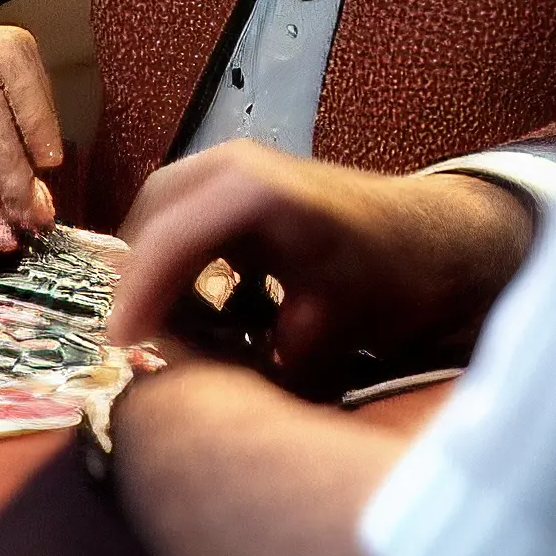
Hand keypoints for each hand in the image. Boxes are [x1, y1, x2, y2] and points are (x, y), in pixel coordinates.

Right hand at [109, 144, 530, 390]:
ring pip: (161, 216)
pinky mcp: (236, 181)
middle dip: (139, 283)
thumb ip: (268, 362)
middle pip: (152, 222)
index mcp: (254, 194)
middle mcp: (232, 167)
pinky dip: (181, 257)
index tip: (120, 344)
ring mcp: (232, 167)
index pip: (170, 243)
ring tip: (167, 328)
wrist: (435, 240)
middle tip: (138, 343)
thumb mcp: (332, 328)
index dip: (138, 298)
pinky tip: (201, 304)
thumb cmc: (391, 278)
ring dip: (158, 269)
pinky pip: (183, 215)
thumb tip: (213, 389)